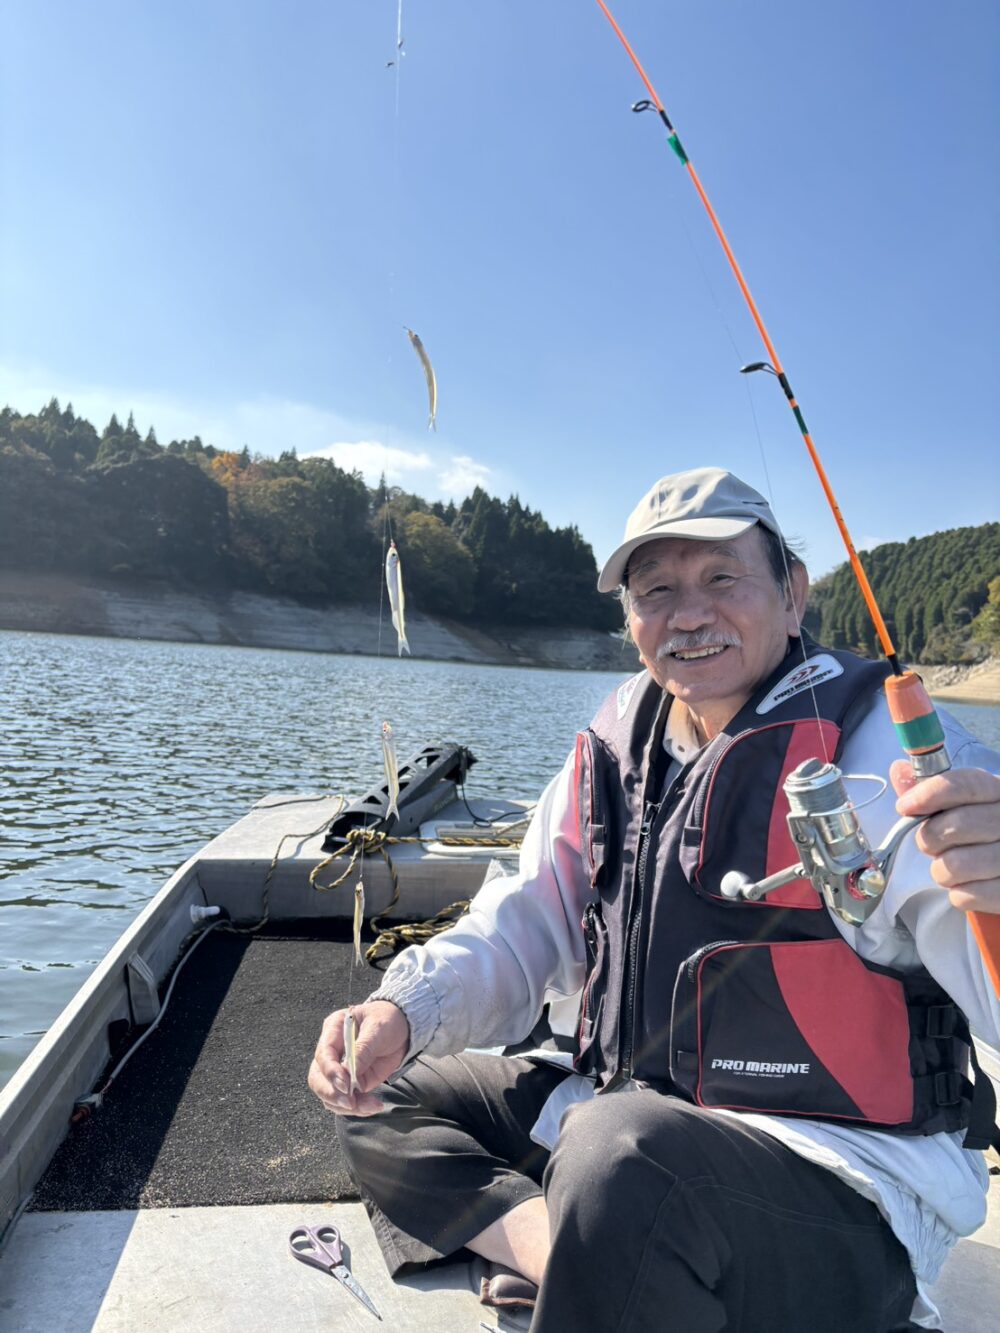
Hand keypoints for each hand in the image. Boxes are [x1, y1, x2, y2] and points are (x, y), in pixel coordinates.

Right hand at [308, 999, 410, 1116]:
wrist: (403, 1029)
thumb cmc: (388, 1020)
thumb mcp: (379, 1027)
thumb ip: (364, 1048)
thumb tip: (350, 1072)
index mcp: (333, 1030)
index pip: (323, 1055)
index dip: (331, 1072)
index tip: (346, 1086)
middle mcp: (331, 1052)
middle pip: (317, 1079)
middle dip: (332, 1094)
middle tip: (351, 1103)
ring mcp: (339, 1070)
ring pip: (329, 1095)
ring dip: (346, 1106)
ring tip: (371, 1106)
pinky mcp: (351, 1084)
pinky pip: (346, 1101)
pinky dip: (358, 1108)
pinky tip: (373, 1107)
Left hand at [890, 762, 999, 913]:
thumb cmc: (979, 832)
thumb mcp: (959, 804)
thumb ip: (929, 788)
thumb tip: (898, 770)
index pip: (966, 784)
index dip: (929, 794)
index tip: (904, 806)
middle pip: (958, 825)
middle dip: (931, 838)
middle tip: (932, 844)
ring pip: (957, 865)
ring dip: (942, 870)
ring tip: (951, 866)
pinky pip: (966, 896)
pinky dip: (958, 893)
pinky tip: (967, 884)